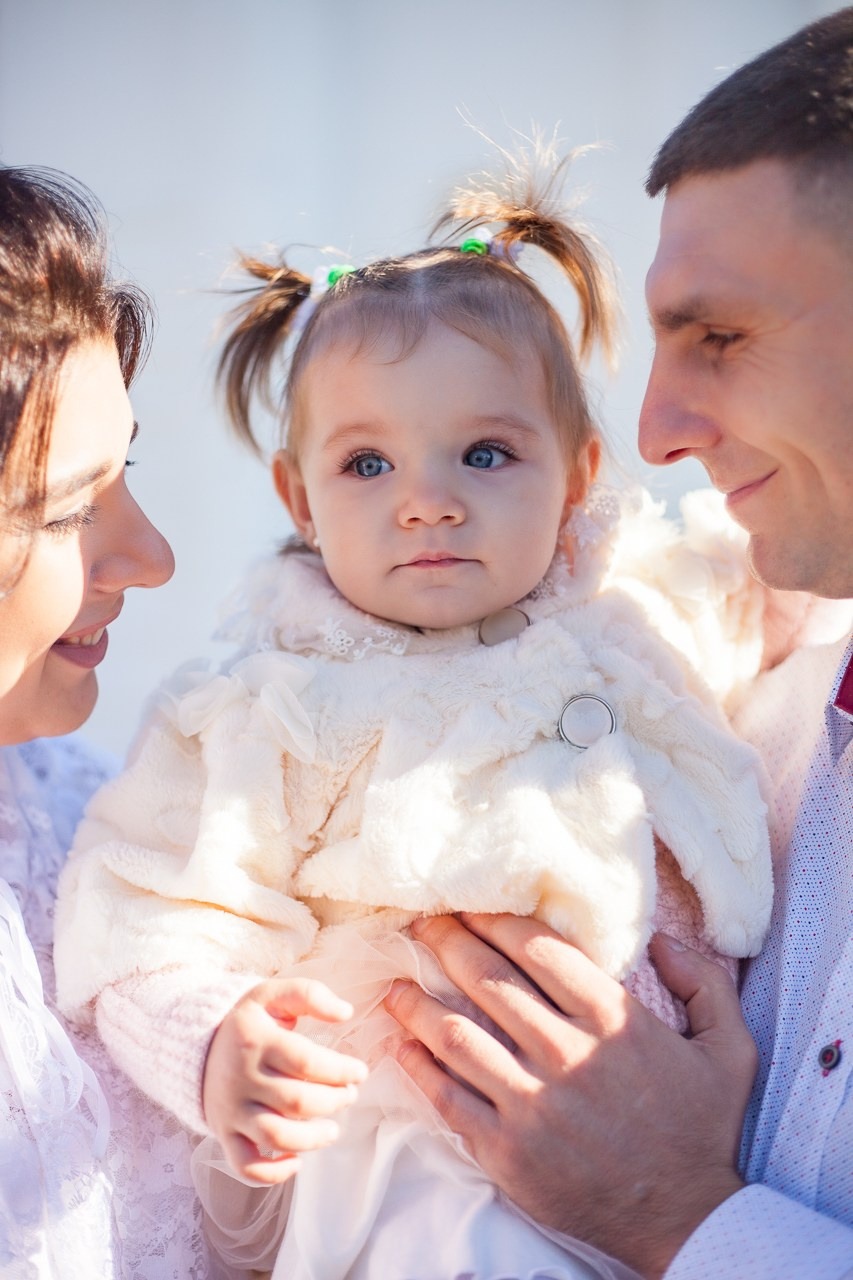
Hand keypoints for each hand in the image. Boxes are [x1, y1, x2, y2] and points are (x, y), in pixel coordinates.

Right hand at [203, 977, 366, 1183]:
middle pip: (297, 1101)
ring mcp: (231, 1109)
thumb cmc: (248, 1022)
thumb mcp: (272, 995)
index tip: (359, 1072)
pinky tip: (297, 1163)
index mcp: (255, 1040)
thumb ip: (309, 994)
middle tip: (350, 1095)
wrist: (195, 1046)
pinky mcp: (224, 1133)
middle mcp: (241, 1077)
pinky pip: (245, 1166)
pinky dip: (273, 1174)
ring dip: (312, 1140)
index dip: (340, 1070)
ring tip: (333, 1130)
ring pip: (274, 1136)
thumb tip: (346, 1012)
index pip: (306, 1061)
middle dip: (334, 1102)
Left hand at [384, 914, 755, 1278]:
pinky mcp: (507, 1151)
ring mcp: (532, 1104)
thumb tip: (661, 938)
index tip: (468, 906)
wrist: (686, 1220)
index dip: (494, 920)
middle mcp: (567, 1053)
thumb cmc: (702, 1130)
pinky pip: (447, 1099)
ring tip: (396, 983)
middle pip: (487, 980)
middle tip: (423, 924)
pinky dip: (418, 1067)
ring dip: (417, 1001)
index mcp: (613, 1019)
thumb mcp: (729, 1048)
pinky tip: (401, 1046)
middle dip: (447, 943)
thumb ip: (704, 982)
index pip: (537, 949)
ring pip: (455, 1034)